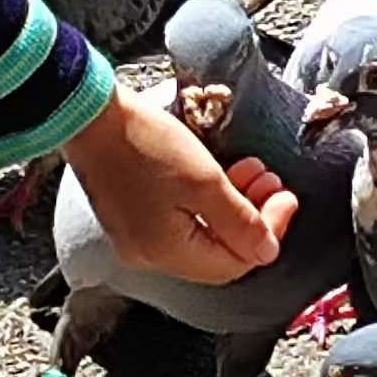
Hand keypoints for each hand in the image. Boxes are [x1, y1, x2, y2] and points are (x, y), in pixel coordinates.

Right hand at [61, 84, 298, 284]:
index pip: (235, 262)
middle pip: (218, 251)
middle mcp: (149, 255)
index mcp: (167, 254)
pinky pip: (179, 221)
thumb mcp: (203, 180)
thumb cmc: (144, 143)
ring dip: (232, 204)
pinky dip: (205, 202)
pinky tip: (221, 172)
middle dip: (253, 216)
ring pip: (201, 233)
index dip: (269, 233)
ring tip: (253, 169)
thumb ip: (241, 221)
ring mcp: (136, 236)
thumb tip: (268, 252)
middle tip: (273, 182)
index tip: (288, 198)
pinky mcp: (129, 215)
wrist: (88, 115)